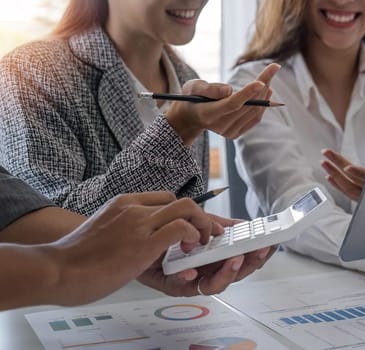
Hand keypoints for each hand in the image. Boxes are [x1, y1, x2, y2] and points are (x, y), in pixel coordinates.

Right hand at [51, 193, 218, 304]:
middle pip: (181, 200)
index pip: (164, 198)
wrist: (55, 269)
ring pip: (187, 208)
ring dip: (202, 224)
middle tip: (205, 235)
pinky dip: (192, 236)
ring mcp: (139, 224)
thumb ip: (120, 229)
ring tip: (202, 243)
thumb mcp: (101, 231)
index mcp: (123, 204)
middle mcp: (134, 208)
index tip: (189, 228)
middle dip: (200, 216)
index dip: (182, 213)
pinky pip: (182, 228)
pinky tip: (188, 250)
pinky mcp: (144, 243)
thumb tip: (129, 241)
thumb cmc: (73, 258)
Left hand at [137, 215, 277, 295]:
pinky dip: (188, 279)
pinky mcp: (171, 284)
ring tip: (233, 260)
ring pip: (214, 285)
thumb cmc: (164, 234)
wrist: (130, 243)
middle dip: (249, 264)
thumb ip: (215, 225)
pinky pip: (182, 286)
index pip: (242, 260)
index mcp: (215, 259)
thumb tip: (241, 224)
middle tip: (257, 252)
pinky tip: (191, 272)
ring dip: (226, 273)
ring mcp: (191, 280)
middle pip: (234, 275)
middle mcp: (206, 272)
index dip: (258, 255)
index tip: (270, 246)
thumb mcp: (193, 224)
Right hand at [166, 63, 280, 144]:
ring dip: (265, 92)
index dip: (247, 93)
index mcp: (208, 114)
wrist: (191, 116)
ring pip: (254, 111)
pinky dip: (263, 104)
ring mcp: (230, 132)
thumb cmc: (192, 96)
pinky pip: (255, 118)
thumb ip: (209, 88)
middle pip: (247, 106)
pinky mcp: (237, 133)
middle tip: (273, 67)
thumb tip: (229, 90)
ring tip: (271, 76)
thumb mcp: (193, 87)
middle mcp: (221, 127)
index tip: (261, 81)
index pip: (232, 104)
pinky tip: (267, 90)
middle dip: (262, 86)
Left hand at [321, 149, 364, 200]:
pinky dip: (337, 184)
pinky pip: (346, 193)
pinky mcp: (359, 201)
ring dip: (333, 174)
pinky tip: (328, 176)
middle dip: (338, 165)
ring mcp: (363, 198)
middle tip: (325, 152)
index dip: (357, 172)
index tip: (347, 167)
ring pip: (347, 188)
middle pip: (351, 179)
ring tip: (324, 162)